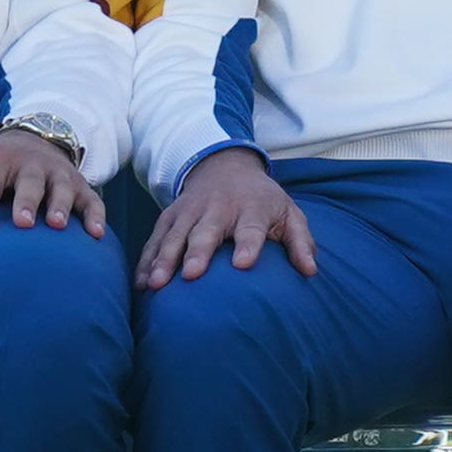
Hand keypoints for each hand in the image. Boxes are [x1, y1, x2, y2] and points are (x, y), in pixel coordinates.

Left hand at [0, 125, 102, 239]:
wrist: (31, 139)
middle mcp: (30, 165)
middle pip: (29, 182)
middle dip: (26, 201)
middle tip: (22, 224)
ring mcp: (59, 174)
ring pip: (62, 188)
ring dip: (61, 205)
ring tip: (57, 226)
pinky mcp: (81, 185)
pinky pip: (92, 200)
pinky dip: (96, 216)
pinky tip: (95, 235)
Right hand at [138, 149, 316, 286]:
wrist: (225, 167)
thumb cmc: (262, 201)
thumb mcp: (288, 213)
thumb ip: (301, 242)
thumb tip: (311, 272)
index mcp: (251, 208)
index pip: (250, 227)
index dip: (248, 245)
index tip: (243, 265)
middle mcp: (218, 208)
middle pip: (207, 232)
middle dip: (197, 252)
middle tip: (191, 274)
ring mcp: (190, 211)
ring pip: (175, 235)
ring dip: (164, 259)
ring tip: (156, 284)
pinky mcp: (170, 216)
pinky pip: (156, 239)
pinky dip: (147, 259)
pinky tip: (141, 284)